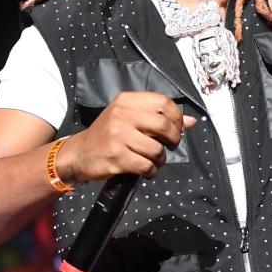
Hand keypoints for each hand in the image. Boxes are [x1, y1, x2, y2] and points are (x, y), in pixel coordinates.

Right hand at [57, 91, 195, 181]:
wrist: (80, 153)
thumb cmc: (108, 133)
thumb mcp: (130, 118)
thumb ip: (159, 117)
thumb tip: (191, 122)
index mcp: (127, 100)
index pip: (163, 102)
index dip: (176, 117)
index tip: (177, 128)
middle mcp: (122, 114)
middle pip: (164, 125)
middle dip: (174, 140)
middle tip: (169, 146)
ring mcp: (118, 136)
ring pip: (157, 149)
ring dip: (161, 159)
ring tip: (154, 160)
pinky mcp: (116, 156)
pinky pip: (146, 166)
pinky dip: (151, 171)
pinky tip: (146, 170)